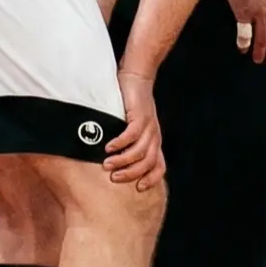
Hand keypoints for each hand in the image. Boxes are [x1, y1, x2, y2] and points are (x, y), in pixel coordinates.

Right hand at [107, 71, 166, 189]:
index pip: (159, 166)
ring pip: (140, 151)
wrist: (136, 78)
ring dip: (122, 160)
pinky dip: (120, 143)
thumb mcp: (133, 128)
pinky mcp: (140, 115)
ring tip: (107, 164)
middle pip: (148, 163)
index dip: (151, 179)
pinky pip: (132, 134)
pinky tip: (108, 147)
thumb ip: (127, 144)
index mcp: (154, 142)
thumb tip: (113, 162)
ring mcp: (149, 126)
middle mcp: (154, 136)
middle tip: (113, 177)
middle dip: (131, 174)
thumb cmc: (131, 105)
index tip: (137, 188)